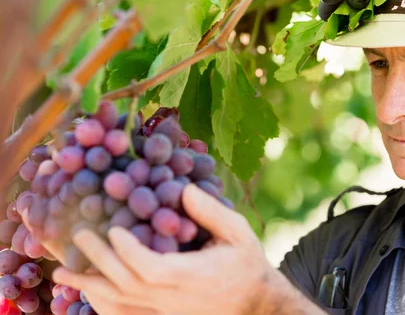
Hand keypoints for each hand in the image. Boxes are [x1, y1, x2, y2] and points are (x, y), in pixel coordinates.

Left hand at [51, 184, 276, 314]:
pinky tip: (87, 292)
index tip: (115, 229)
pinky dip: (103, 304)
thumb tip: (182, 188)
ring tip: (62, 272)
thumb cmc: (246, 263)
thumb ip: (211, 212)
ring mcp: (166, 313)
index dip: (129, 251)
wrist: (255, 304)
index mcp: (194, 277)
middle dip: (99, 261)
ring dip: (90, 287)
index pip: (152, 269)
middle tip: (79, 234)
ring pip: (121, 305)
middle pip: (128, 285)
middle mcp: (174, 300)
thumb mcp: (238, 232)